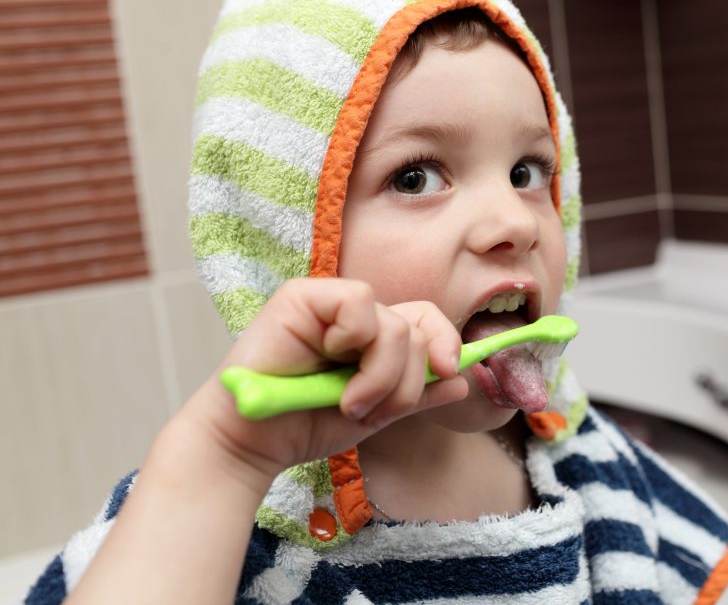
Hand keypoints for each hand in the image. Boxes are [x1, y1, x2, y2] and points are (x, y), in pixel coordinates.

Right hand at [179, 278, 468, 484]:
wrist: (253, 443)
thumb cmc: (305, 425)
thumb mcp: (375, 412)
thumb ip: (415, 394)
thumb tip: (462, 382)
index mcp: (373, 337)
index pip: (427, 322)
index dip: (448, 343)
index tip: (449, 372)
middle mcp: (354, 315)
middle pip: (419, 325)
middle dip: (406, 379)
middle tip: (370, 408)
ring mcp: (329, 303)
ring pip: (395, 325)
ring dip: (380, 376)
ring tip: (346, 402)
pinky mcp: (303, 297)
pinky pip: (359, 304)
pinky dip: (354, 342)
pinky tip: (325, 361)